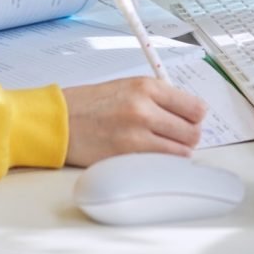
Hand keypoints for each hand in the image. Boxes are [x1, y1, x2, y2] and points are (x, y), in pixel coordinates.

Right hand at [62, 77, 206, 166]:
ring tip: (160, 147)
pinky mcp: (127, 158)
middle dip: (188, 137)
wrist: (58, 120)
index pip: (195, 107)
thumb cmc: (90, 104)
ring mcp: (136, 136)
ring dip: (176, 152)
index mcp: (146, 87)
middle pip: (193, 132)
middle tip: (175, 136)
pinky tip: (150, 158)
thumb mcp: (126, 86)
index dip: (195, 117)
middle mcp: (144, 109)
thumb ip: (157, 97)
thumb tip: (189, 112)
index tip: (190, 120)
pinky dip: (162, 165)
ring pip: (182, 153)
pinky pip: (162, 166)